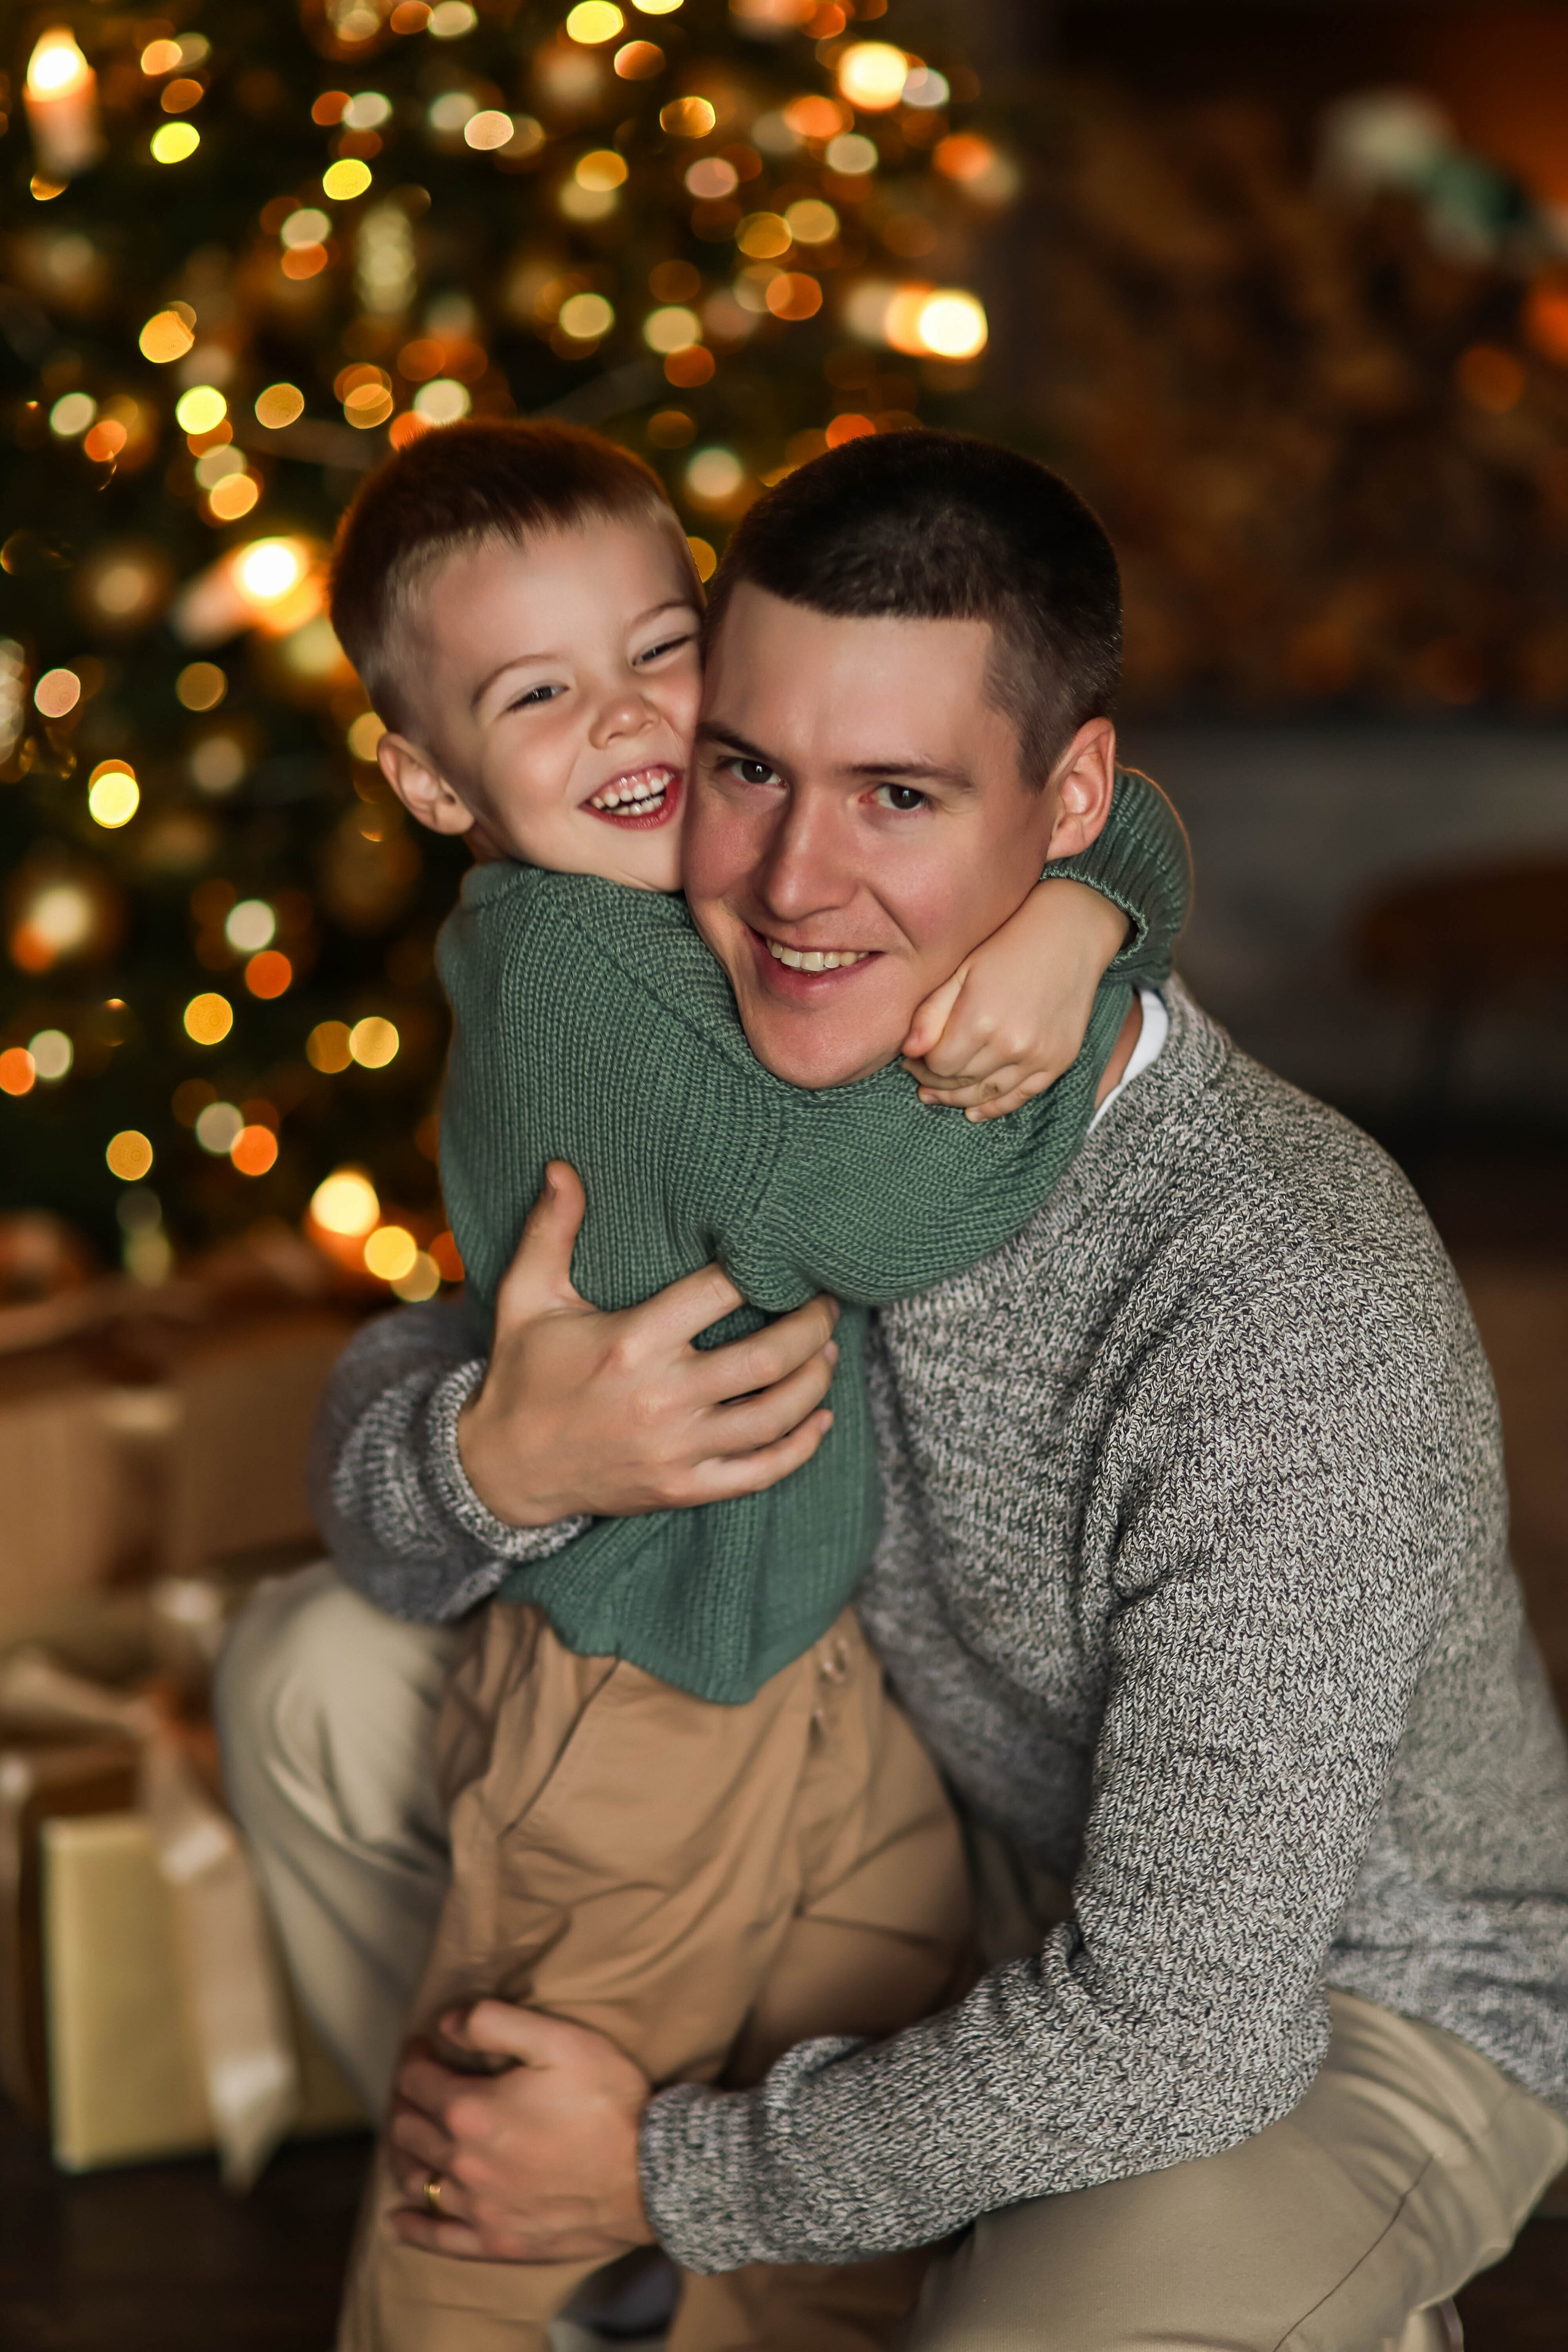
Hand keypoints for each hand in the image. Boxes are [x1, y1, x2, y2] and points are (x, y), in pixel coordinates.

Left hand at [387, 2002, 655, 2264]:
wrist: (651, 2176)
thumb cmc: (608, 2102)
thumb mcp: (559, 2039)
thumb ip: (496, 2022)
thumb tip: (447, 2023)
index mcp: (472, 2110)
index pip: (418, 2081)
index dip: (415, 2057)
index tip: (424, 2044)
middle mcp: (464, 2163)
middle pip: (410, 2130)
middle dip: (406, 2101)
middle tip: (417, 2085)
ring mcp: (479, 2208)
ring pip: (417, 2181)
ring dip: (404, 2154)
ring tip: (408, 2136)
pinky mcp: (499, 2240)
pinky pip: (441, 2238)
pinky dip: (414, 2227)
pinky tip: (397, 2220)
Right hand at [458, 1162, 838, 1527]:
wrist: (505, 1470)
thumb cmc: (523, 1373)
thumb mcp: (526, 1297)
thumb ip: (550, 1231)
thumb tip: (564, 1165)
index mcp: (630, 1343)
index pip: (719, 1293)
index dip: (760, 1268)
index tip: (782, 1253)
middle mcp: (661, 1398)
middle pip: (767, 1358)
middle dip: (811, 1326)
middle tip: (827, 1302)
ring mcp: (677, 1450)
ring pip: (775, 1416)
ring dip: (816, 1380)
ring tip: (830, 1350)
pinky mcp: (684, 1488)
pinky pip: (761, 1472)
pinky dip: (801, 1447)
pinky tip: (820, 1419)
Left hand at [900, 878, 1128, 1122]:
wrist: (1070, 935)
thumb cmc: (1008, 945)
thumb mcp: (961, 971)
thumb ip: (931, 1014)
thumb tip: (908, 1052)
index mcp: (979, 1020)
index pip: (937, 1064)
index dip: (919, 1064)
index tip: (912, 1058)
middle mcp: (1010, 1044)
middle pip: (959, 1081)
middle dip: (934, 1080)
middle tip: (920, 1074)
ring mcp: (1037, 1056)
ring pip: (986, 1094)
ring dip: (958, 1098)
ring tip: (938, 1094)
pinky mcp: (1057, 1061)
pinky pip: (1021, 1096)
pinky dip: (995, 1107)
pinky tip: (974, 1112)